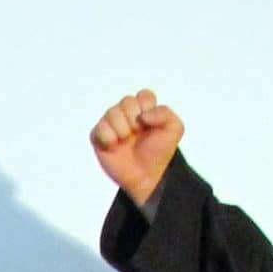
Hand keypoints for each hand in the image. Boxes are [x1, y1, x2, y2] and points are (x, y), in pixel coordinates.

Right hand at [90, 89, 182, 207]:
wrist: (146, 176)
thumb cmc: (158, 152)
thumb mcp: (174, 130)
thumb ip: (165, 113)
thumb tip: (143, 115)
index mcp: (144, 109)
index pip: (143, 95)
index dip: (146, 109)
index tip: (149, 125)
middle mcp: (126, 113)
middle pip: (126, 102)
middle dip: (134, 120)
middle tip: (137, 134)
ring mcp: (111, 124)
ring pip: (111, 113)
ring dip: (122, 129)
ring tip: (126, 141)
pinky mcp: (99, 137)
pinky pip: (98, 129)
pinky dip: (107, 138)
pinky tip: (114, 146)